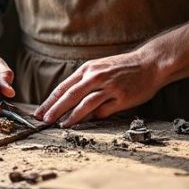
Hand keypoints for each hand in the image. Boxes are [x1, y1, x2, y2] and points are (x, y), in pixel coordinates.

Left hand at [34, 50, 164, 127]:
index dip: (50, 100)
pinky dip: (94, 118)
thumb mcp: (100, 68)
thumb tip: (68, 102)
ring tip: (61, 125)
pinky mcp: (122, 97)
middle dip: (55, 109)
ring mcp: (109, 87)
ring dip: (72, 116)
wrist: (150, 63)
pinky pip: (104, 110)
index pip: (63, 86)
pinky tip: (86, 125)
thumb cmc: (123, 68)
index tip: (39, 112)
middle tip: (43, 120)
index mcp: (88, 69)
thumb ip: (85, 82)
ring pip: (85, 103)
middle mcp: (96, 76)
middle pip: (70, 95)